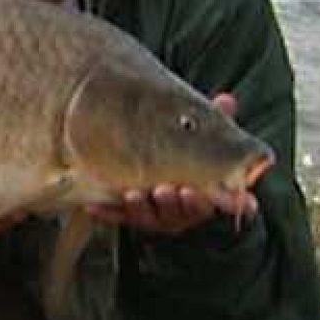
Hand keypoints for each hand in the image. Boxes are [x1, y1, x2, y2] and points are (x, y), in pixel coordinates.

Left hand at [85, 93, 258, 234]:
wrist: (144, 154)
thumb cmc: (177, 145)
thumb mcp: (195, 132)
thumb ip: (212, 121)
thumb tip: (226, 101)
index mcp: (200, 194)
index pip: (210, 204)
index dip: (209, 203)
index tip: (200, 193)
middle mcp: (179, 210)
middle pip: (180, 215)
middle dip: (174, 204)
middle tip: (166, 190)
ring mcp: (153, 215)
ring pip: (149, 218)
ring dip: (142, 208)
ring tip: (134, 194)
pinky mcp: (126, 214)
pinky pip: (116, 216)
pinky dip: (106, 212)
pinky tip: (93, 206)